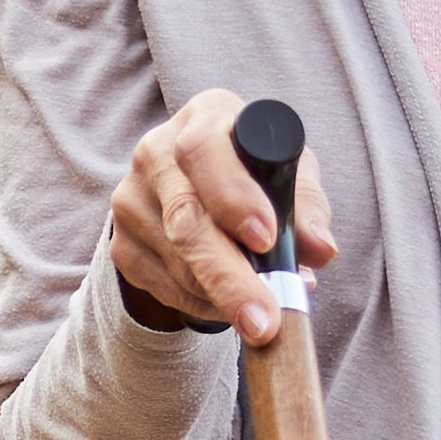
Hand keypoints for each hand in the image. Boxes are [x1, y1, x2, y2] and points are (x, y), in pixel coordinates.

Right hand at [106, 90, 339, 346]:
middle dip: (229, 276)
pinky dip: (203, 304)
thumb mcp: (288, 175)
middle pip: (185, 217)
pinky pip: (163, 287)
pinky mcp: (120, 243)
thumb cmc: (255, 174)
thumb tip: (320, 249)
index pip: (203, 150)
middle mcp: (154, 151)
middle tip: (263, 321)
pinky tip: (227, 301)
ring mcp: (130, 198)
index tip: (267, 240)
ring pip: (177, 262)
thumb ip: (306, 207)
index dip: (233, 196)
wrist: (197, 189)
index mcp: (203, 118)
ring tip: (264, 311)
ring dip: (224, 296)